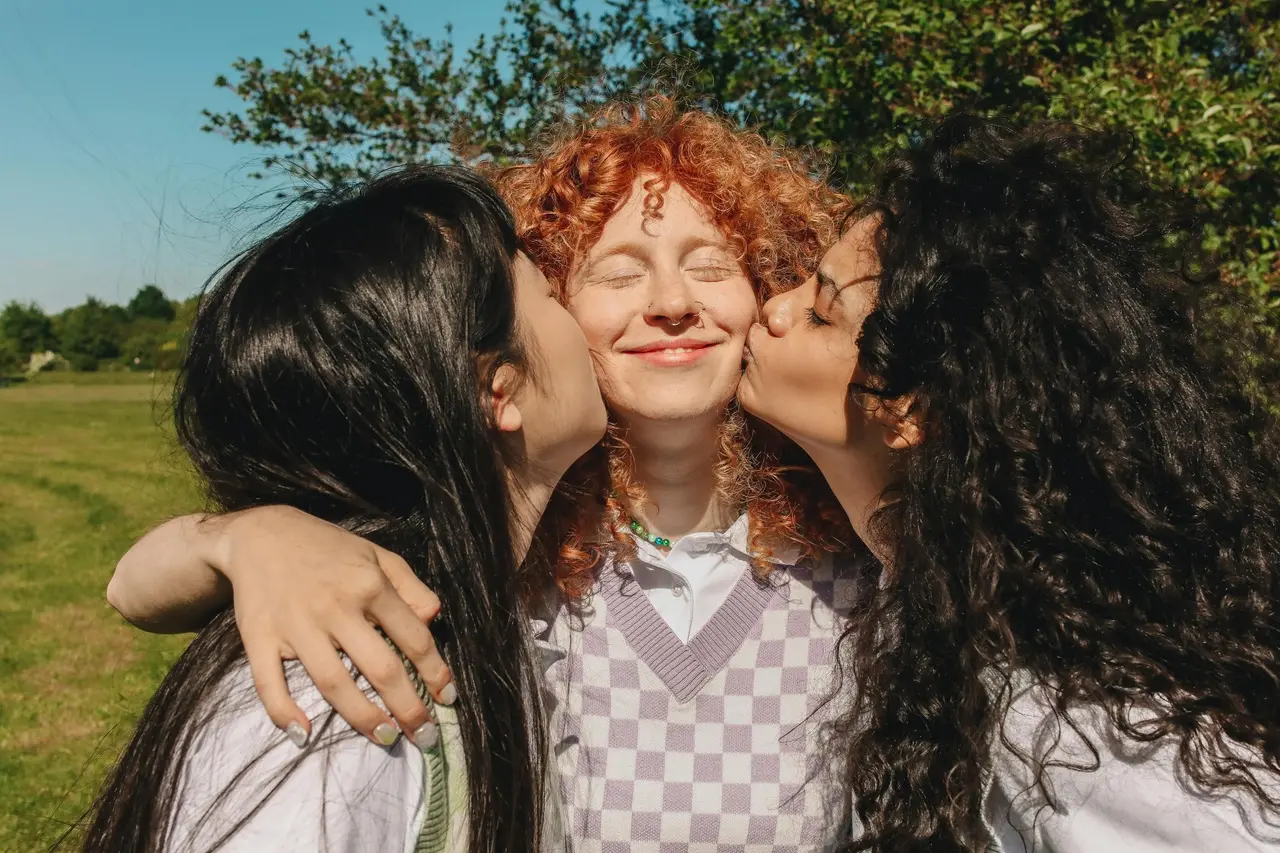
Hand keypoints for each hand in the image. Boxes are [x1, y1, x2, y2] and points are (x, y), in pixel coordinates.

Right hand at [214, 506, 453, 746]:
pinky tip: (302, 735)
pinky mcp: (259, 637)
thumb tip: (433, 620)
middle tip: (424, 735)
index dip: (435, 673)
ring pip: (333, 681)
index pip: (413, 638)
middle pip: (380, 667)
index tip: (447, 699)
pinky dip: (283, 711)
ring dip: (362, 716)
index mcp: (369, 585)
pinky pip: (269, 682)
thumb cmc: (328, 548)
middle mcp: (336, 607)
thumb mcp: (378, 555)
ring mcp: (296, 625)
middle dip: (408, 707)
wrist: (260, 535)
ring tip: (385, 738)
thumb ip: (410, 588)